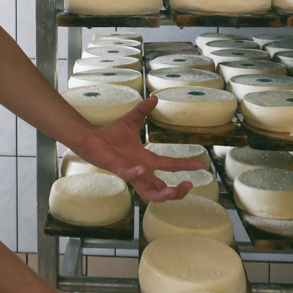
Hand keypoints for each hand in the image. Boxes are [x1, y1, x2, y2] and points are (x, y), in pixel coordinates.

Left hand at [73, 96, 205, 201]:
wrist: (91, 138)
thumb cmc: (110, 134)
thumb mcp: (131, 120)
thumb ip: (143, 110)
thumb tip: (154, 97)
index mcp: (147, 160)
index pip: (170, 166)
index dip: (186, 166)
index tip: (202, 164)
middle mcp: (141, 170)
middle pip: (162, 189)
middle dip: (177, 192)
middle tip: (189, 185)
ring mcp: (130, 172)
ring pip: (148, 193)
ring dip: (162, 194)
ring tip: (173, 190)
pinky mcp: (118, 169)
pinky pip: (129, 176)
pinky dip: (136, 174)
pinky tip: (143, 168)